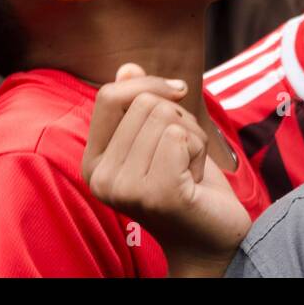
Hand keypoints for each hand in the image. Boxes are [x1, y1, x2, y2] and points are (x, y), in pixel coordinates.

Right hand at [82, 64, 249, 274]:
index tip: (177, 92)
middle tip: (182, 155)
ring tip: (188, 167)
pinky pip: (180, 136)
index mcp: (93, 162)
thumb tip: (127, 68)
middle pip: (144, 103)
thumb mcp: (160, 136)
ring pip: (165, 116)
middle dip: (178, 118)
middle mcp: (100, 178)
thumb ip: (138, 104)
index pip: (109, 96)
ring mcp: (124, 189)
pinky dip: (199, 149)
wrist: (210, 237)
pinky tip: (195, 179)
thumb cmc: (186, 183)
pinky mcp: (154, 194)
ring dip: (191, 136)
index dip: (148, 84)